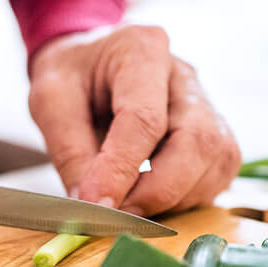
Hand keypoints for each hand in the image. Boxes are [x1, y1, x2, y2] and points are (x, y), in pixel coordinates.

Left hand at [29, 24, 240, 215]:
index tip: (96, 207)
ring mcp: (208, 105)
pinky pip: (217, 176)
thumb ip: (70, 152)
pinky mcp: (216, 136)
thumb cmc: (71, 79)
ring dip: (172, 199)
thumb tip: (92, 206)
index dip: (122, 169)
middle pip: (197, 141)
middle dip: (158, 191)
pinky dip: (185, 199)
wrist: (90, 66)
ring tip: (127, 205)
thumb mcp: (50, 102)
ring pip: (215, 163)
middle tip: (116, 215)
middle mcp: (185, 76)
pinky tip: (150, 198)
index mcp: (141, 51)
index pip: (144, 119)